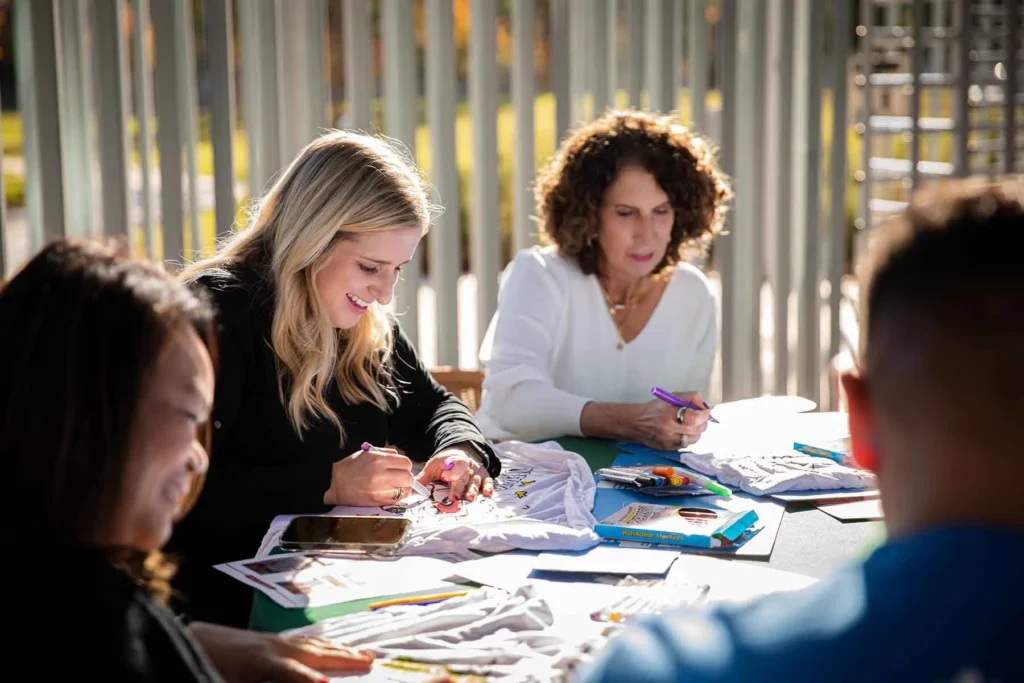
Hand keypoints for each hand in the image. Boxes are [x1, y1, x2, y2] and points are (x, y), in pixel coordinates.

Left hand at [187, 621, 372, 681]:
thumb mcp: (221, 682)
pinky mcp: (267, 639)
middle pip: (313, 653)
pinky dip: (321, 643)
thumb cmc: (203, 664)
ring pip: (312, 645)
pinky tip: (328, 645)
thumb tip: (293, 677)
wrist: (186, 639)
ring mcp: (271, 640)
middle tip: (371, 661)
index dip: (310, 680)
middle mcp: (271, 647)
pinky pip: (303, 640)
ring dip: (338, 650)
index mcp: (259, 661)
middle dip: (343, 659)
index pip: (292, 673)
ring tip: (362, 653)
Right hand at [323, 446, 413, 505]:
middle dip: (406, 478)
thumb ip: (386, 454)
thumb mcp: (367, 453)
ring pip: (405, 490)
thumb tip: (401, 460)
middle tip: (399, 478)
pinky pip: (397, 500)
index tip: (400, 468)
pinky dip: (396, 497)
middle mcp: (380, 475)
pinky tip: (388, 493)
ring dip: (403, 489)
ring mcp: (379, 490)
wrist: (334, 483)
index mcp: (378, 460)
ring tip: (394, 486)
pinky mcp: (377, 502)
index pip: (406, 463)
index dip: (404, 466)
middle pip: (408, 478)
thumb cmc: (350, 467)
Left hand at [417, 444, 493, 501]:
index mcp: (453, 461)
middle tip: (455, 498)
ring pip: (475, 480)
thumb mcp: (433, 467)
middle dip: (459, 488)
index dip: (451, 471)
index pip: (453, 466)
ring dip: (473, 490)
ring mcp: (476, 471)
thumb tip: (410, 489)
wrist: (461, 453)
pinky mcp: (484, 476)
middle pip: (463, 477)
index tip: (447, 477)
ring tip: (470, 499)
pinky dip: (489, 487)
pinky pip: (488, 481)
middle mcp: (466, 466)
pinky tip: (488, 494)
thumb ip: (423, 478)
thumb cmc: (445, 464)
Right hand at [630, 391, 710, 451]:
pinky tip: (683, 431)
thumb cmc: (655, 408)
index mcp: (669, 416)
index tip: (706, 412)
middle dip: (702, 423)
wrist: (636, 423)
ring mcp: (669, 443)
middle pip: (697, 430)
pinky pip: (687, 444)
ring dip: (697, 431)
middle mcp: (669, 432)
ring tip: (691, 424)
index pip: (694, 418)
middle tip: (700, 417)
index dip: (704, 415)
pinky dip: (688, 438)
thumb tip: (704, 405)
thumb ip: (690, 398)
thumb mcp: (671, 397)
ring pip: (694, 439)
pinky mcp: (669, 449)